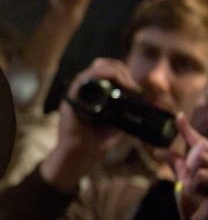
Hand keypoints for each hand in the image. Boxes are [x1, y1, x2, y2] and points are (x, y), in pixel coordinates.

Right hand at [40, 58, 137, 191]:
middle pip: (103, 65)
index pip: (109, 71)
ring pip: (95, 68)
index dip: (124, 73)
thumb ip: (128, 110)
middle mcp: (85, 89)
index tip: (136, 89)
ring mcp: (77, 92)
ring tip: (127, 85)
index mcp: (95, 92)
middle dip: (121, 70)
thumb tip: (148, 101)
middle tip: (132, 86)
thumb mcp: (118, 121)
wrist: (81, 154)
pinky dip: (100, 77)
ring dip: (114, 72)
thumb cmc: (97, 140)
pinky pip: (83, 79)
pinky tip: (114, 86)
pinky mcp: (71, 97)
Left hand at [156, 114, 207, 219]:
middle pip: (201, 150)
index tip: (178, 116)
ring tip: (198, 192)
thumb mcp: (184, 179)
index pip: (199, 142)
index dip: (186, 128)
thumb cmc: (195, 203)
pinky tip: (200, 198)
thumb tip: (158, 150)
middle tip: (195, 184)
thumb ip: (176, 162)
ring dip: (194, 178)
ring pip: (201, 158)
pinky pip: (201, 174)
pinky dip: (195, 186)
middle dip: (192, 166)